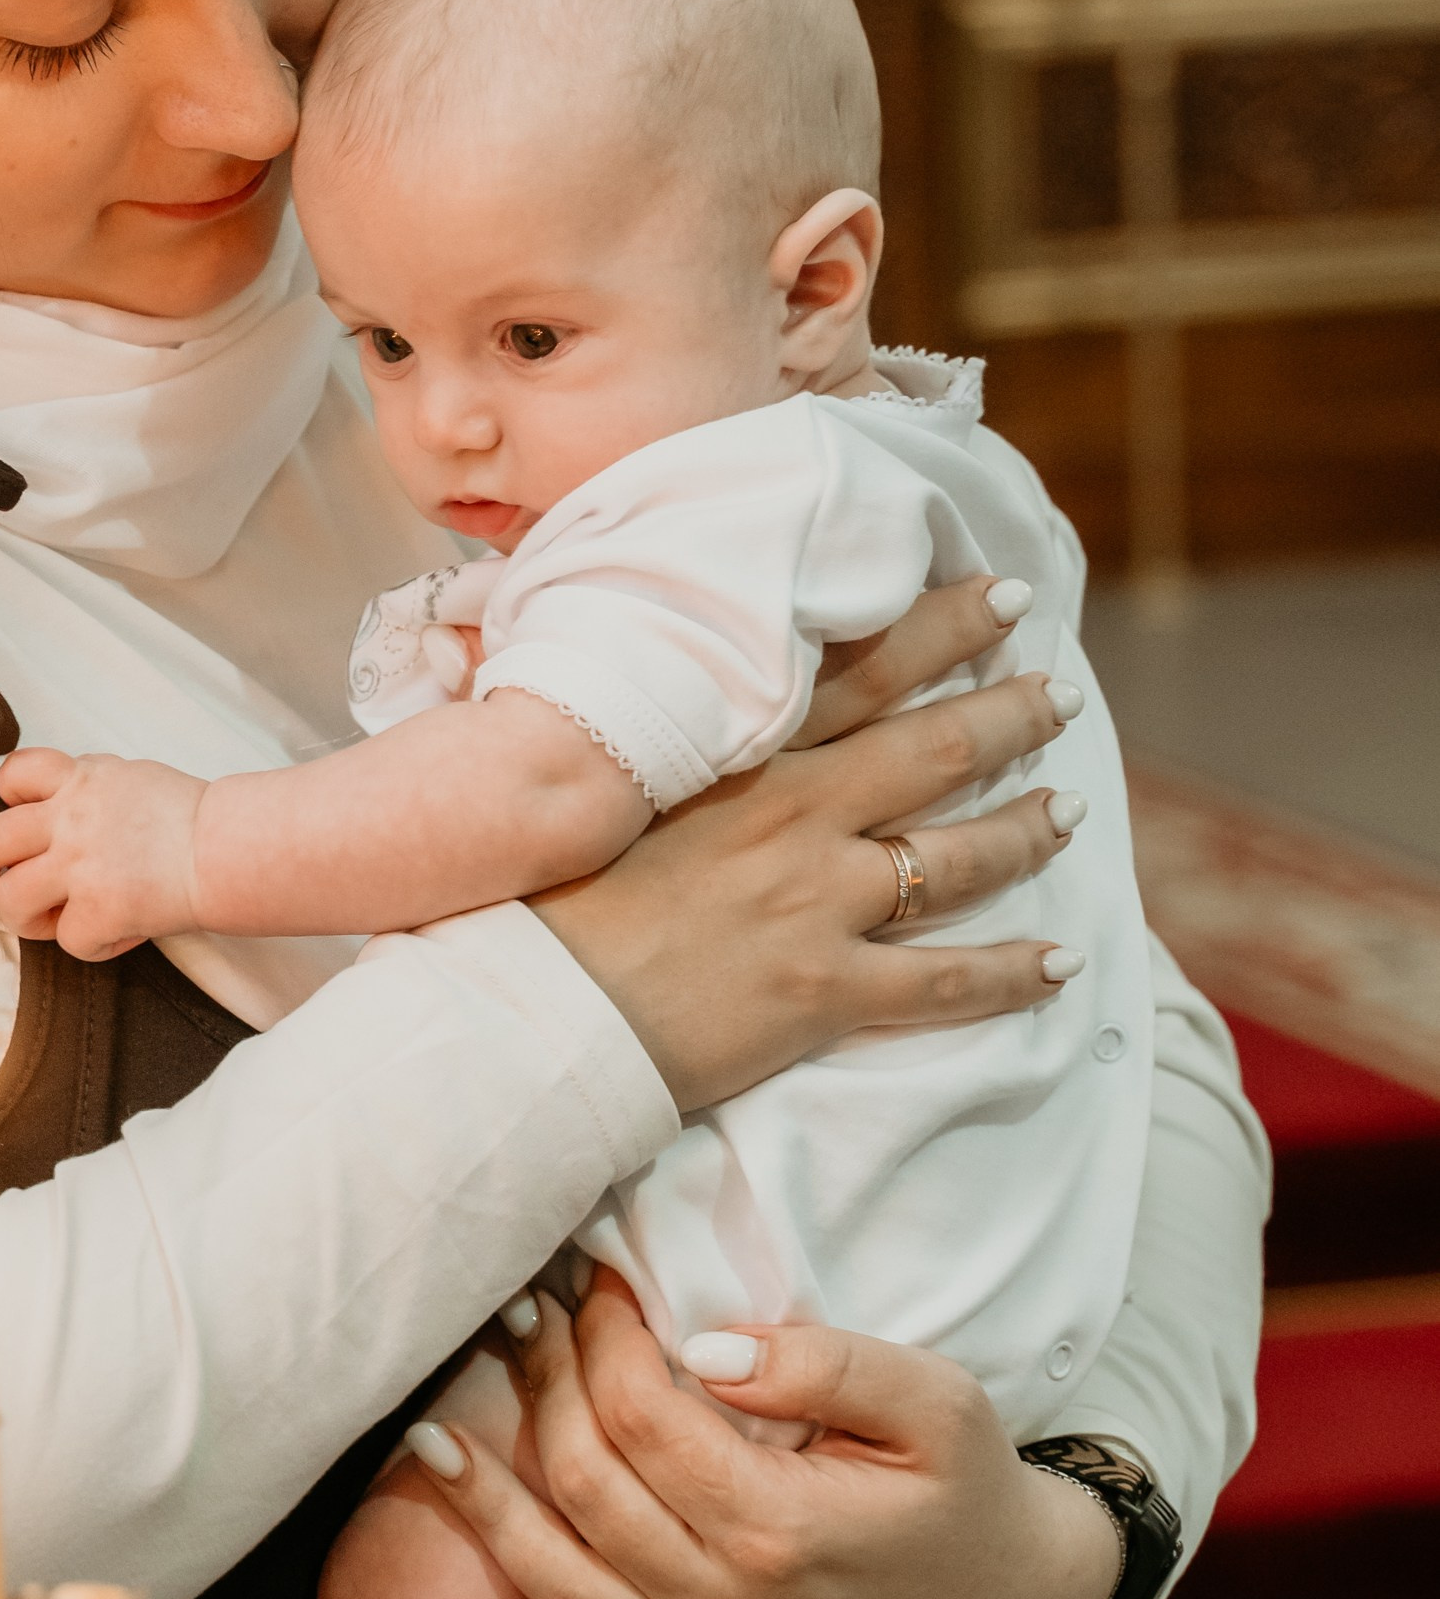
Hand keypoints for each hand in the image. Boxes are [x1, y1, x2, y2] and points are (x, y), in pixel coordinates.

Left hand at [0, 747, 204, 961]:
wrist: (228, 848)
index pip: (14, 774)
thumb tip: (56, 808)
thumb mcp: (132, 778)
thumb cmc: (192, 819)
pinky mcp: (97, 909)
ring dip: (26, 917)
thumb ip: (87, 789)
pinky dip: (91, 943)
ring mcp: (79, 866)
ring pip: (11, 899)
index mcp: (80, 780)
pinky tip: (118, 932)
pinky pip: (67, 941)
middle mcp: (69, 819)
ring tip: (54, 920)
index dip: (4, 798)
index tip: (8, 814)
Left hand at [425, 1274, 1123, 1598]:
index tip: (597, 1278)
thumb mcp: (936, 1402)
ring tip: (432, 1439)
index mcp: (781, 1529)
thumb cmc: (969, 1491)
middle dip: (543, 1386)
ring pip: (563, 1584)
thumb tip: (709, 1345)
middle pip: (590, 1483)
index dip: (607, 1335)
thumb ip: (825, 1363)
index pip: (646, 1414)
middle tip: (524, 1313)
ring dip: (489, 1510)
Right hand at [528, 571, 1080, 1116]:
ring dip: (1026, 830)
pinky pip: (945, 983)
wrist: (527, 1006)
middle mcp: (796, 813)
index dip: (941, 624)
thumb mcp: (588, 777)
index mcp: (740, 752)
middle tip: (1057, 691)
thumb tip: (608, 667)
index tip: (999, 592)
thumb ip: (634, 722)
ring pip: (957, 856)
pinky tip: (1062, 964)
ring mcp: (818, 902)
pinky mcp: (825, 992)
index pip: (865, 667)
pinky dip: (1013, 974)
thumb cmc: (535, 889)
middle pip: (934, 748)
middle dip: (1009, 712)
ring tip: (1069, 811)